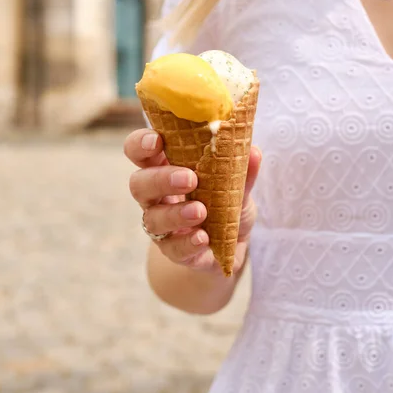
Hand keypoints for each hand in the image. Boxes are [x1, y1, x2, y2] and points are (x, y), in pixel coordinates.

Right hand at [125, 129, 261, 274]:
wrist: (232, 245)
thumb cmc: (224, 203)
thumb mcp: (237, 185)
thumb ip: (242, 170)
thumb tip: (253, 151)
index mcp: (165, 167)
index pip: (140, 150)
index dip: (141, 143)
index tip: (156, 140)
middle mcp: (156, 195)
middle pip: (139, 184)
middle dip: (160, 179)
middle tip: (189, 179)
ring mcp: (162, 225)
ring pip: (152, 219)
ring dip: (175, 214)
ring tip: (201, 212)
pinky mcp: (174, 251)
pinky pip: (173, 248)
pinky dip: (188, 242)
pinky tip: (203, 237)